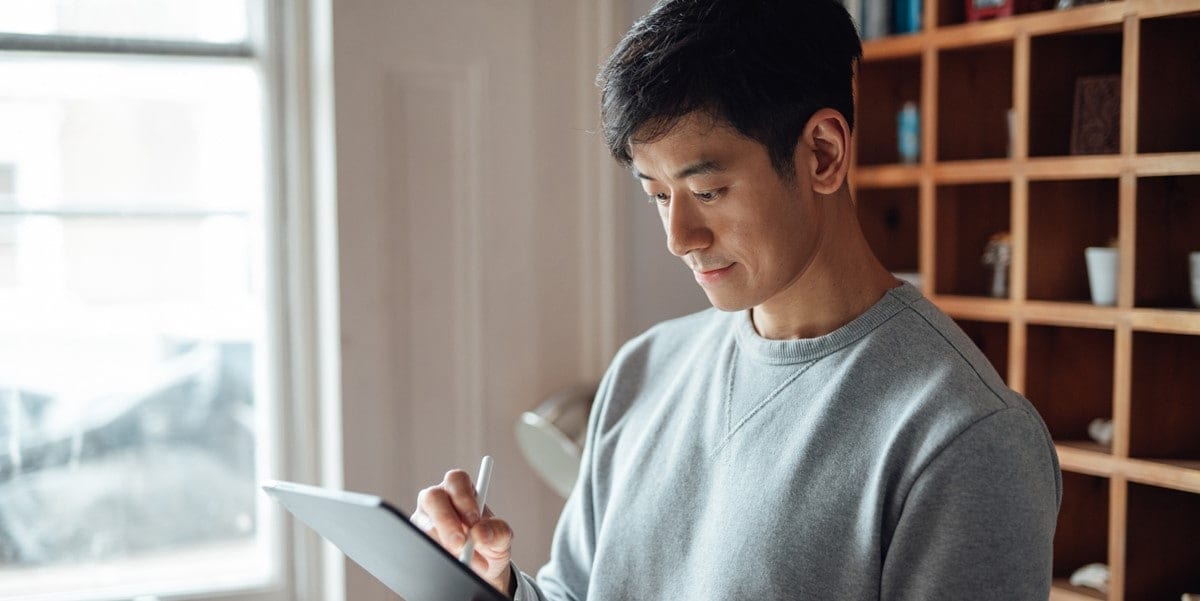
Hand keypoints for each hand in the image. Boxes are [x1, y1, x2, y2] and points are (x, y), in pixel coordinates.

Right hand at [413, 469, 514, 596]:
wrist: (480, 567)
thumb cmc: (489, 543)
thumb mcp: (501, 537)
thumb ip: (497, 531)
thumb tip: (480, 533)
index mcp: (461, 490)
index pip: (456, 480)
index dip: (463, 497)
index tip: (474, 520)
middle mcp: (439, 500)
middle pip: (433, 497)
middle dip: (446, 521)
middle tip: (461, 543)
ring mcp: (425, 519)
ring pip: (424, 524)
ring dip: (444, 544)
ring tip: (467, 561)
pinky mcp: (418, 538)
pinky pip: (420, 543)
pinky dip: (437, 554)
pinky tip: (451, 563)